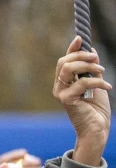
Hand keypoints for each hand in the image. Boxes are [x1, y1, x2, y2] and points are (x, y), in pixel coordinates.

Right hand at [54, 37, 111, 166]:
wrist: (97, 130)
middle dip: (81, 56)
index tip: (81, 38)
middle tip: (97, 58)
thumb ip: (92, 70)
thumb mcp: (96, 84)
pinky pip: (81, 83)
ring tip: (103, 71)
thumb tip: (92, 51)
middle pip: (64, 62)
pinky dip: (97, 82)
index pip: (64, 61)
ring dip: (87, 66)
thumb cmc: (96, 110)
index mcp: (64, 82)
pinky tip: (107, 87)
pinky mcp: (67, 100)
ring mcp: (61, 93)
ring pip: (68, 69)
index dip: (72, 48)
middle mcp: (59, 87)